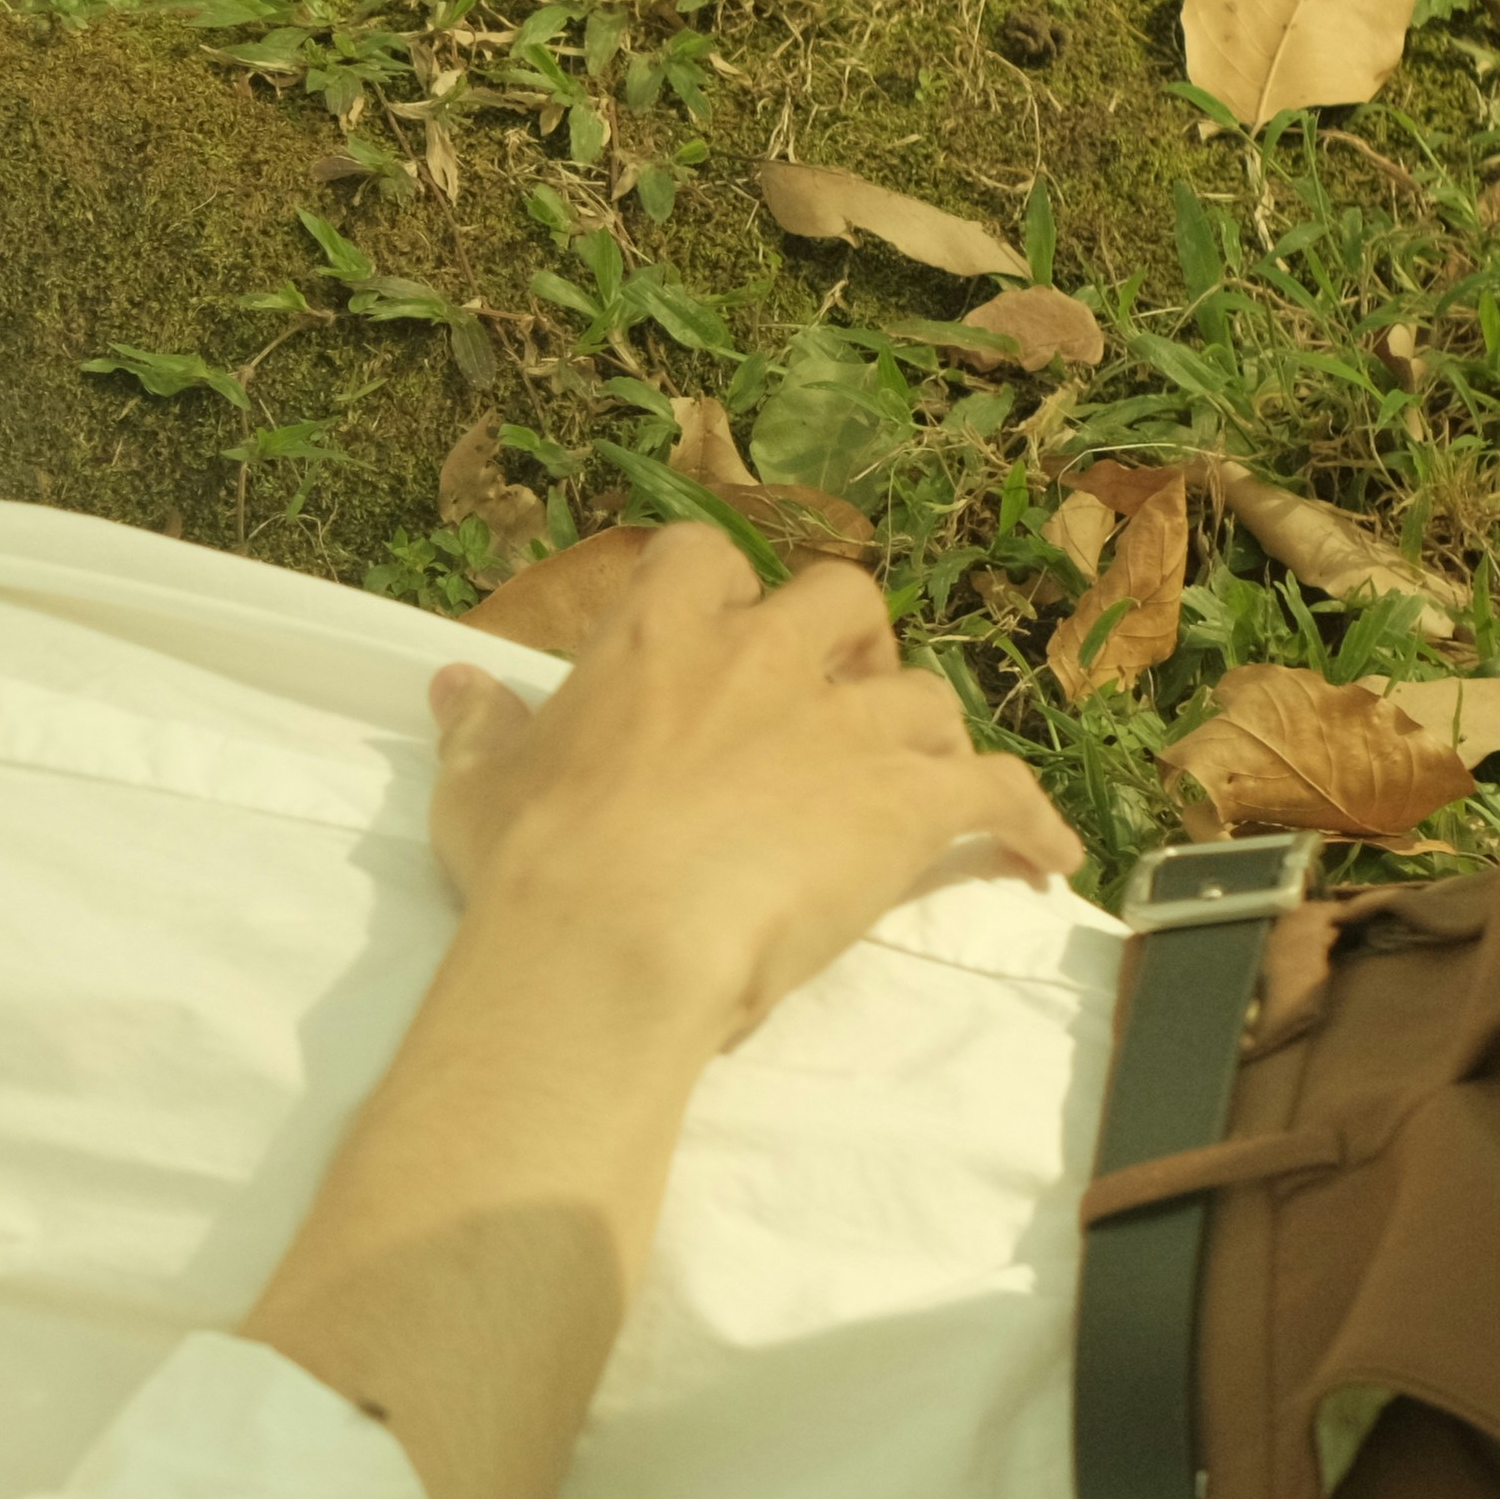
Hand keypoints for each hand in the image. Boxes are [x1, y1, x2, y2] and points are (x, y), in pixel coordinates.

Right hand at [424, 525, 1082, 1042]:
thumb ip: (481, 729)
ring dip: (928, 736)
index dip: (722, 591)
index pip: (704, 559)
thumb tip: (455, 684)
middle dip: (852, 641)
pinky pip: (1004, 794)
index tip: (720, 632)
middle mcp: (763, 657)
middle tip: (836, 699)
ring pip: (929, 697)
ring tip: (921, 789)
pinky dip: (1030, 823)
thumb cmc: (533, 863)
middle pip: (844, 599)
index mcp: (656, 637)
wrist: (611, 940)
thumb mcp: (480, 787)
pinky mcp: (912, 801)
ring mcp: (848, 725)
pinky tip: (1044, 859)